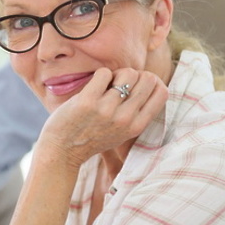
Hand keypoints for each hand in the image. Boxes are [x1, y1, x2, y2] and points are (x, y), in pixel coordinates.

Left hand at [37, 68, 168, 167]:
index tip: (137, 85)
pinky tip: (93, 87)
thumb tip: (149, 79)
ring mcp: (107, 110)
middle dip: (134, 75)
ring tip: (106, 85)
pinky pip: (104, 72)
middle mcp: (125, 119)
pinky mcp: (88, 101)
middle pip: (147, 78)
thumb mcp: (121, 132)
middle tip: (119, 83)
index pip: (162, 92)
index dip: (151, 82)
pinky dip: (99, 75)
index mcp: (136, 126)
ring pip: (127, 73)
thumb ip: (135, 113)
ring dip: (116, 74)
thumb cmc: (92, 138)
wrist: (62, 152)